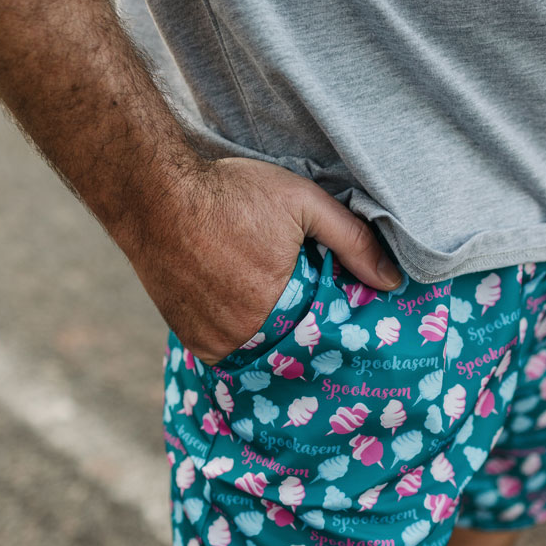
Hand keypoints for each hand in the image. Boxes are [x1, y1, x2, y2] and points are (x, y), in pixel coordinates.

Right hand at [125, 155, 400, 364]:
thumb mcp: (301, 203)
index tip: (344, 319)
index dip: (333, 325)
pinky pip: (228, 350)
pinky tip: (247, 310)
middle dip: (304, 332)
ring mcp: (212, 340)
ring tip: (276, 308)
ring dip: (272, 336)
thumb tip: (393, 280)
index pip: (321, 335)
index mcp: (275, 307)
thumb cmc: (229, 194)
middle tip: (308, 308)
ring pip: (259, 351)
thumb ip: (351, 240)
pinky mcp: (189, 337)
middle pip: (289, 345)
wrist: (153, 194)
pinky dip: (241, 336)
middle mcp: (241, 334)